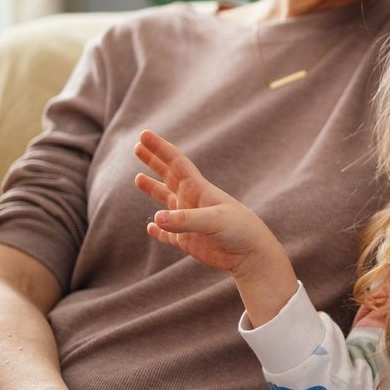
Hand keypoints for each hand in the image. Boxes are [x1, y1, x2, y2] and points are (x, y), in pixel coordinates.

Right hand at [134, 130, 278, 277]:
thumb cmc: (239, 231)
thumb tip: (156, 218)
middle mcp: (192, 202)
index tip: (144, 134)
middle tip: (137, 146)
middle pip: (168, 176)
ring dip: (152, 189)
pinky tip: (151, 227)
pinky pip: (168, 235)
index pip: (176, 163)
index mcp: (199, 190)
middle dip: (153, 161)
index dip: (160, 149)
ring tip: (138, 178)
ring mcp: (189, 221)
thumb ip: (185, 219)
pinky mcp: (188, 241)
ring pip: (165, 202)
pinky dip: (159, 231)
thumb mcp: (214, 220)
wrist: (253, 255)